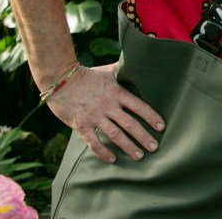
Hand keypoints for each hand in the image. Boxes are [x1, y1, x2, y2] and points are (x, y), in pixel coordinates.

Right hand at [45, 63, 164, 163]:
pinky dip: (103, 152)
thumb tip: (138, 61)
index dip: (151, 116)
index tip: (161, 127)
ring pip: (115, 135)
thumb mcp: (108, 71)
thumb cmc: (87, 75)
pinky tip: (112, 159)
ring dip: (128, 146)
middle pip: (129, 123)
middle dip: (143, 136)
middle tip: (154, 147)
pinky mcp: (81, 125)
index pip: (138, 106)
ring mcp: (94, 117)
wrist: (60, 80)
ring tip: (139, 156)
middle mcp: (108, 106)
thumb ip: (123, 70)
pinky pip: (93, 142)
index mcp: (116, 92)